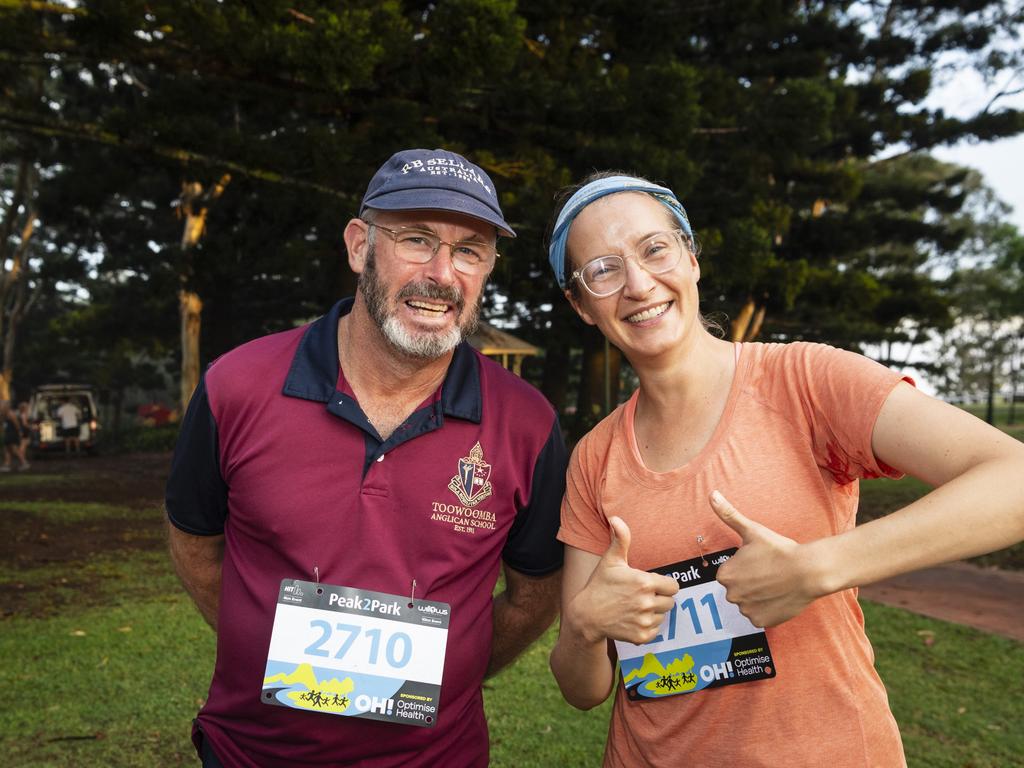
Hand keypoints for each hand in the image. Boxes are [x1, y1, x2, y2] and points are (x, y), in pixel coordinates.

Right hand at [569, 517, 679, 645]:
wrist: (586, 615)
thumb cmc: (599, 585)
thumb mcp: (610, 561)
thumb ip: (620, 539)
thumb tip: (616, 518)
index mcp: (644, 582)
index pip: (673, 586)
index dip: (663, 584)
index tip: (651, 584)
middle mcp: (647, 603)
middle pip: (670, 602)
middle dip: (659, 598)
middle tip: (642, 596)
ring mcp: (644, 621)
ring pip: (663, 616)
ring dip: (654, 612)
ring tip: (635, 607)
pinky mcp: (641, 636)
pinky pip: (656, 630)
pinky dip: (647, 626)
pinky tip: (633, 619)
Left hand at [710, 490, 821, 626]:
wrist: (808, 571)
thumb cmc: (779, 550)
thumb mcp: (752, 530)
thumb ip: (728, 514)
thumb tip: (712, 494)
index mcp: (725, 575)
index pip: (730, 573)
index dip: (745, 567)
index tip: (759, 562)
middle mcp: (731, 596)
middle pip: (738, 589)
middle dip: (750, 582)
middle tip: (769, 572)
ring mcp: (746, 611)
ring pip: (749, 602)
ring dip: (758, 596)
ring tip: (775, 583)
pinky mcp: (761, 622)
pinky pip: (760, 616)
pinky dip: (768, 609)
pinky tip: (778, 597)